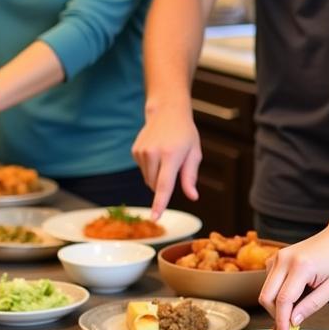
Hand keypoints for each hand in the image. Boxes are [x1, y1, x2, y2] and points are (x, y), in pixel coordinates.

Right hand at [131, 103, 201, 219]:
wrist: (167, 112)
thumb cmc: (185, 134)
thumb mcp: (194, 153)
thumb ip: (190, 177)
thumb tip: (193, 197)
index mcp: (171, 155)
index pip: (164, 185)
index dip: (160, 203)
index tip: (155, 218)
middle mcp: (154, 153)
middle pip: (155, 186)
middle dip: (165, 183)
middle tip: (174, 163)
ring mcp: (142, 152)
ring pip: (148, 180)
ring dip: (157, 176)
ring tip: (166, 156)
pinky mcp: (135, 151)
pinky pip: (143, 171)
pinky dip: (151, 168)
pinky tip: (157, 152)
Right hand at [258, 220, 328, 329]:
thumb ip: (312, 305)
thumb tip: (293, 322)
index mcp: (302, 266)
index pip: (283, 301)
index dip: (282, 322)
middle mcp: (284, 259)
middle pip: (266, 296)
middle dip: (275, 315)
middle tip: (290, 326)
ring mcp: (278, 256)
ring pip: (265, 290)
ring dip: (277, 304)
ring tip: (300, 304)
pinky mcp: (275, 257)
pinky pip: (268, 282)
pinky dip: (277, 292)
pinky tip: (295, 291)